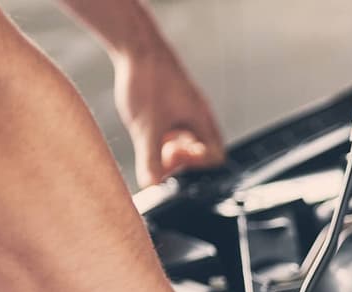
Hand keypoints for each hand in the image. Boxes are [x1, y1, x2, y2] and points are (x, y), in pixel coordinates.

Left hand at [112, 46, 224, 186]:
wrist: (136, 46)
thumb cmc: (148, 81)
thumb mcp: (146, 128)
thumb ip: (150, 159)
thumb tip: (152, 185)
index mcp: (201, 121)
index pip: (215, 156)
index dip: (195, 165)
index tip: (172, 157)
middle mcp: (197, 115)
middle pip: (201, 150)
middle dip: (180, 158)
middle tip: (158, 152)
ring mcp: (185, 108)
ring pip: (186, 138)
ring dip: (169, 145)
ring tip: (150, 139)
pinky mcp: (172, 101)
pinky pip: (174, 125)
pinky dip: (162, 132)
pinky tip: (144, 126)